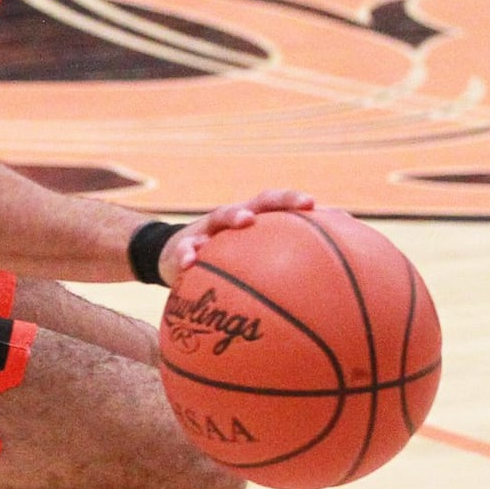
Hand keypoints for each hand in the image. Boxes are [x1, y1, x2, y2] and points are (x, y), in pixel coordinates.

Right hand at [161, 188, 314, 284]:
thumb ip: (274, 268)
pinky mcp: (182, 246)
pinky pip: (183, 249)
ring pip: (219, 217)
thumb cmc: (222, 261)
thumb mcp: (244, 262)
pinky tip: (189, 263)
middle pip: (255, 203)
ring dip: (234, 215)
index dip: (292, 200)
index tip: (313, 203)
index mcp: (249, 220)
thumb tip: (314, 288)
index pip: (274, 204)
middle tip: (301, 201)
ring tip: (246, 220)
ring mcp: (206, 230)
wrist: (175, 256)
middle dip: (274, 201)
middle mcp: (230, 220)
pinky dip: (186, 253)